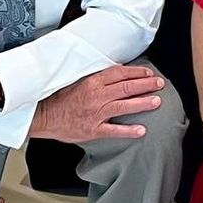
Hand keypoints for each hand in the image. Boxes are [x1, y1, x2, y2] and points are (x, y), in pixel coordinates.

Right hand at [28, 63, 163, 142]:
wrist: (43, 116)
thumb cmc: (59, 99)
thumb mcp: (78, 81)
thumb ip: (97, 79)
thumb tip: (117, 74)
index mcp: (92, 82)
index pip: (120, 73)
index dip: (137, 72)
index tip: (149, 73)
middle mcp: (96, 96)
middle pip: (127, 87)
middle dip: (146, 85)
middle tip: (159, 84)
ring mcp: (95, 113)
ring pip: (124, 105)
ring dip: (143, 103)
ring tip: (157, 101)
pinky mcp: (92, 130)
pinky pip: (114, 130)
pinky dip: (128, 130)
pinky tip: (141, 130)